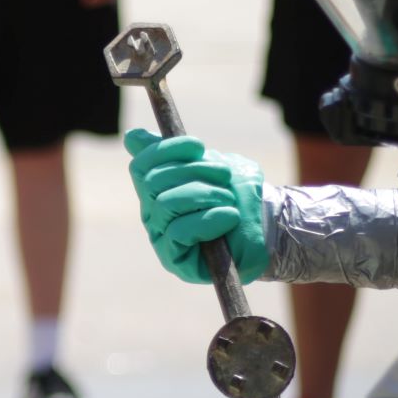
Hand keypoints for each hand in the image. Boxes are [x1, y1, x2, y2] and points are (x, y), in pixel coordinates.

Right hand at [123, 129, 268, 283]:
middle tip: (225, 175)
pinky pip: (180, 232)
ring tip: (229, 199)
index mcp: (157, 190)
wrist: (267, 226)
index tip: (199, 146)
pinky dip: (209, 219)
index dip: (166, 150)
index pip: (141, 166)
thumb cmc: (238, 194)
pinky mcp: (176, 260)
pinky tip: (230, 216)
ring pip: (166, 204)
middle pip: (152, 182)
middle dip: (194, 171)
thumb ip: (174, 152)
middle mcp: (153, 214)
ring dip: (205, 195)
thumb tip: (131, 137)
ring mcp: (162, 238)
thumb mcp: (211, 164)